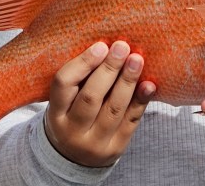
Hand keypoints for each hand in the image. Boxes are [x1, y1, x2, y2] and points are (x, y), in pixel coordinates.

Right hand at [44, 40, 155, 166]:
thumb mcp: (65, 102)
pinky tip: (149, 85)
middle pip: (91, 97)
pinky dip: (141, 101)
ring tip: (137, 60)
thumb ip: (80, 79)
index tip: (101, 46)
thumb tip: (107, 47)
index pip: (63, 84)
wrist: (74, 158)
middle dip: (108, 69)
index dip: (83, 63)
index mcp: (55, 113)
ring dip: (127, 81)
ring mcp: (94, 143)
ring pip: (113, 109)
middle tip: (122, 47)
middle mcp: (72, 131)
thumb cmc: (72, 117)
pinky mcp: (116, 148)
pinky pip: (131, 121)